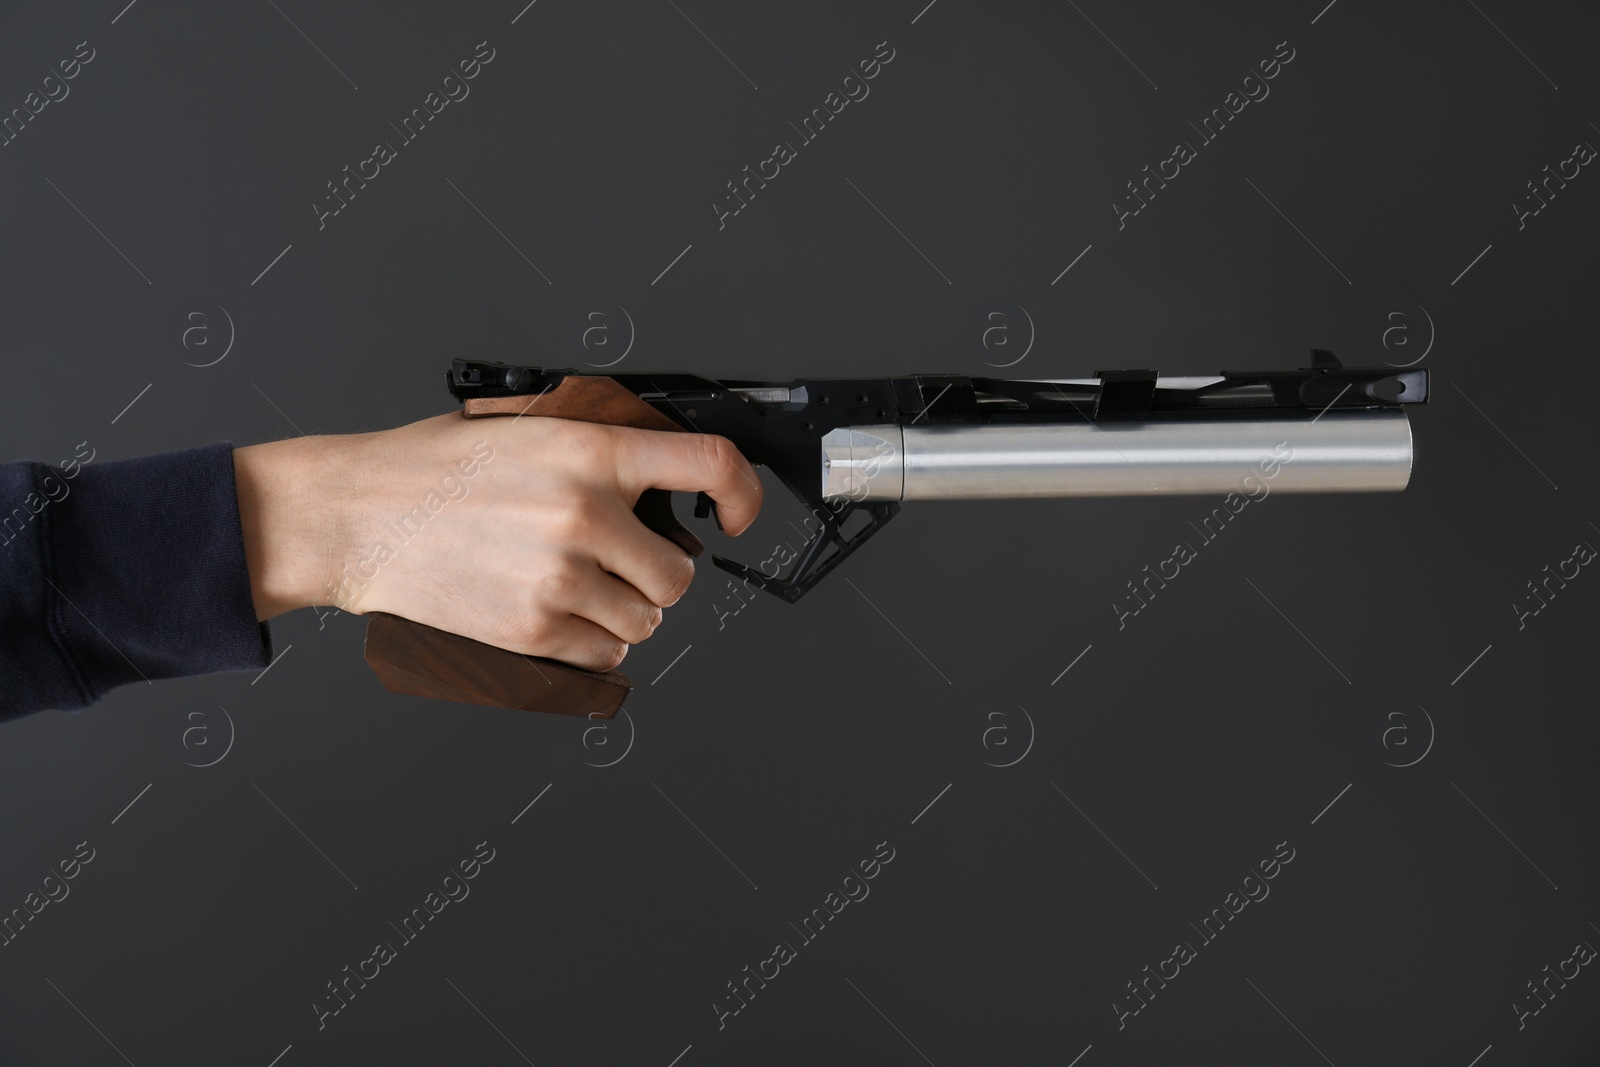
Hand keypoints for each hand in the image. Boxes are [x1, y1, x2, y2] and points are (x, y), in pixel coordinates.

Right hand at [233, 412, 762, 670]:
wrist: (356, 515)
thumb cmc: (430, 469)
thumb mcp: (526, 429)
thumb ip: (598, 451)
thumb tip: (660, 476)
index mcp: (588, 451)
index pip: (707, 463)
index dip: (741, 493)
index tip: (737, 514)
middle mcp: (584, 513)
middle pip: (679, 572)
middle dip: (656, 572)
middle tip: (619, 561)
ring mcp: (560, 576)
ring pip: (647, 618)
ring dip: (624, 609)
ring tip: (574, 583)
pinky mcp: (533, 629)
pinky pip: (605, 651)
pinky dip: (591, 640)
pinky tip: (553, 610)